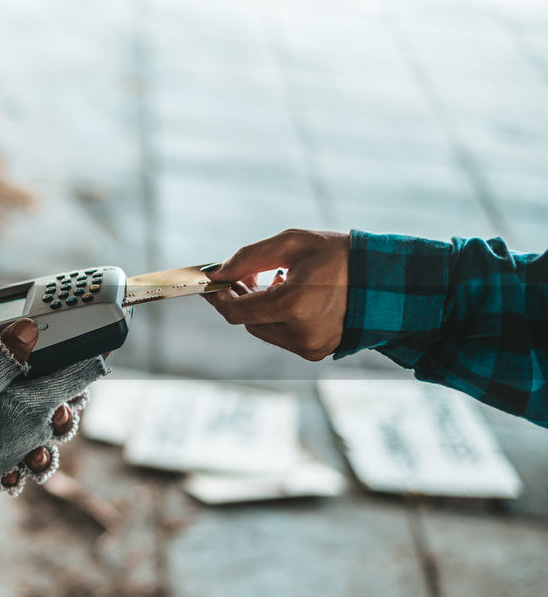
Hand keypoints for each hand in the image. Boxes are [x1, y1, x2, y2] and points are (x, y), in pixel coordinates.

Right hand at [0, 318, 106, 521]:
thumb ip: (4, 354)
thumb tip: (31, 330)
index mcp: (37, 406)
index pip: (82, 373)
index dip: (94, 349)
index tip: (101, 337)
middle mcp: (37, 430)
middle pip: (68, 400)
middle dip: (68, 380)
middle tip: (61, 359)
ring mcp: (21, 448)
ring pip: (51, 427)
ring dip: (50, 412)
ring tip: (38, 398)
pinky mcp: (2, 460)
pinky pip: (28, 449)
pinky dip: (28, 439)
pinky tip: (13, 432)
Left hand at [203, 228, 350, 360]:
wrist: (385, 278)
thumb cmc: (339, 255)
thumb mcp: (292, 244)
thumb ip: (248, 257)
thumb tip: (216, 272)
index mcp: (293, 306)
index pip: (236, 311)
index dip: (218, 297)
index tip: (211, 283)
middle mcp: (300, 333)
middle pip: (247, 321)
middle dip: (241, 298)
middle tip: (246, 275)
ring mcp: (310, 346)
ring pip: (263, 329)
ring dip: (261, 308)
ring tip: (279, 281)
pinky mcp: (318, 352)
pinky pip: (282, 336)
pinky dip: (279, 318)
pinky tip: (295, 296)